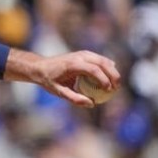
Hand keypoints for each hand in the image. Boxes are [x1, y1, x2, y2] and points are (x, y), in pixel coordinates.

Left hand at [6, 49, 120, 107]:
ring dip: (112, 71)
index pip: (93, 70)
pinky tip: (110, 78)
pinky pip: (100, 60)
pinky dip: (107, 68)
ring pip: (104, 60)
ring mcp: (83, 53)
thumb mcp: (59, 92)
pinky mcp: (85, 54)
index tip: (108, 90)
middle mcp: (80, 56)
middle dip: (113, 75)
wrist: (41, 67)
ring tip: (116, 85)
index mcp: (73, 64)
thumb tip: (92, 104)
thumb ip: (75, 98)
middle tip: (116, 88)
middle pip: (103, 63)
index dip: (104, 79)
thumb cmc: (49, 80)